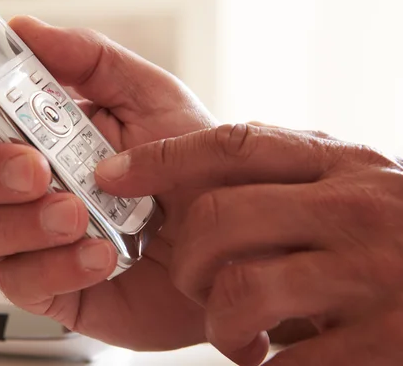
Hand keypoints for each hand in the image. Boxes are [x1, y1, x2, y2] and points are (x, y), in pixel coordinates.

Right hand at [0, 16, 216, 350]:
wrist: (230, 243)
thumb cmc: (192, 170)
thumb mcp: (153, 98)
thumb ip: (91, 61)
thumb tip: (26, 31)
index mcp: (33, 133)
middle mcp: (20, 186)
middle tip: (36, 167)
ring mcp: (30, 238)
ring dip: (17, 222)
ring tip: (77, 213)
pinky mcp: (49, 288)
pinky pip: (18, 282)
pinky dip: (55, 266)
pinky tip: (101, 254)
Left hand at [95, 123, 402, 364]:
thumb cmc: (402, 242)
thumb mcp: (355, 190)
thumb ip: (291, 181)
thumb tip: (196, 181)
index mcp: (344, 166)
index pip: (236, 145)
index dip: (165, 157)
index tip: (115, 174)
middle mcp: (358, 209)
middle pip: (219, 218)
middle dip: (188, 260)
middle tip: (198, 282)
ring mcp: (374, 276)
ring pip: (240, 291)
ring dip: (221, 323)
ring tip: (241, 335)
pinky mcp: (387, 344)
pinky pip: (285, 362)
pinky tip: (278, 362)